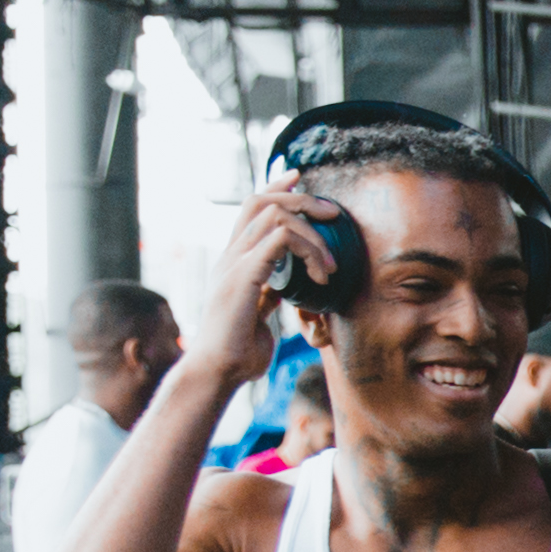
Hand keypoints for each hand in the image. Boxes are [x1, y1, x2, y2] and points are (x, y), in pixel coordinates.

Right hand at [193, 178, 336, 391]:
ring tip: (331, 266)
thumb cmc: (238, 352)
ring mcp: (233, 264)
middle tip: (334, 213)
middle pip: (260, 200)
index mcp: (232, 261)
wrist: (216, 373)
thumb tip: (284, 288)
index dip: (276, 187)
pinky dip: (309, 250)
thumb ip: (268, 296)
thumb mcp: (259, 316)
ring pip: (274, 215)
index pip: (250, 209)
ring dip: (313, 233)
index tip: (300, 178)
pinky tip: (321, 278)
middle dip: (301, 198)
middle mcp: (229, 256)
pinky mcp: (242, 276)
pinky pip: (280, 240)